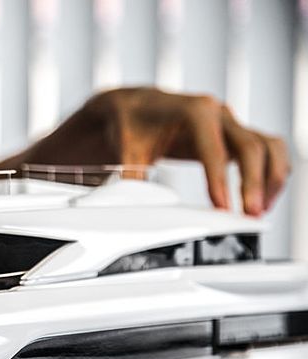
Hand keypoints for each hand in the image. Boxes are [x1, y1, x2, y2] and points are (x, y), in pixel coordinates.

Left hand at [17, 87, 289, 215]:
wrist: (134, 106)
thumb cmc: (130, 123)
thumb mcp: (126, 150)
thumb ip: (131, 178)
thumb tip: (134, 208)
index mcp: (193, 110)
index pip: (214, 148)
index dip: (220, 179)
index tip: (222, 207)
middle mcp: (217, 113)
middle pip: (252, 145)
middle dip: (254, 181)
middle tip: (250, 214)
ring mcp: (229, 122)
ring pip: (267, 146)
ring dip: (271, 177)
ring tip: (259, 210)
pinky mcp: (233, 135)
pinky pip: (265, 151)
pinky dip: (269, 173)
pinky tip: (259, 199)